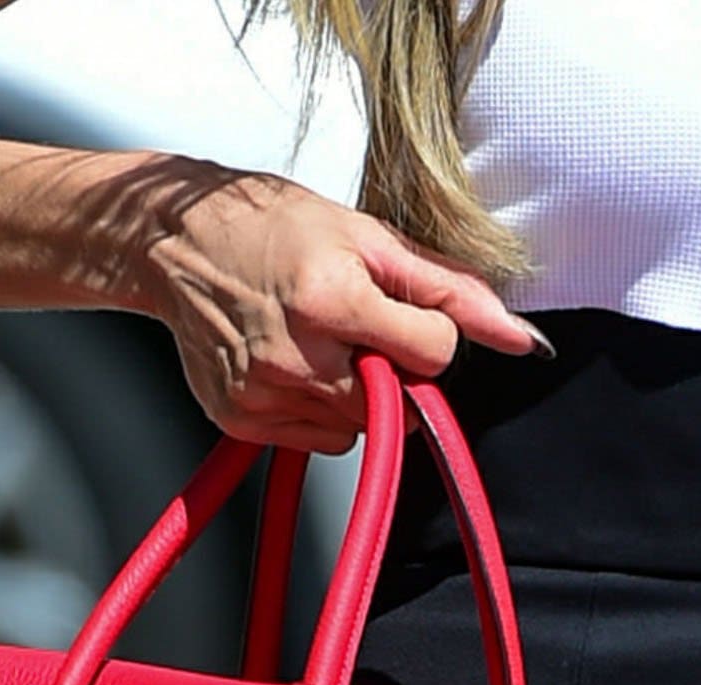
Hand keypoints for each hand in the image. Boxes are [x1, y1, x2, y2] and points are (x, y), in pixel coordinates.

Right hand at [139, 163, 549, 453]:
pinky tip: (293, 366)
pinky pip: (320, 441)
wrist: (179, 244)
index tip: (396, 309)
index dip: (427, 333)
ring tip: (319, 343)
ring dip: (356, 394)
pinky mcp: (242, 419)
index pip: (432, 354)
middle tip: (355, 327)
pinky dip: (319, 411)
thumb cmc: (276, 229)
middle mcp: (296, 357)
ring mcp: (265, 395)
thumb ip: (450, 290)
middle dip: (391, 369)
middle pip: (397, 401)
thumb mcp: (369, 238)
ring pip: (359, 429)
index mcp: (332, 300)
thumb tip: (521, 339)